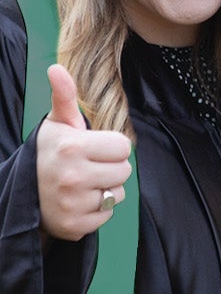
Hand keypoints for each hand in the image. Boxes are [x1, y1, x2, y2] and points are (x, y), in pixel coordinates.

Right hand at [35, 65, 132, 241]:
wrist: (22, 194)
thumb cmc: (49, 153)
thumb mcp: (57, 124)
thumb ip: (65, 96)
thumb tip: (56, 68)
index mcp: (72, 147)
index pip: (123, 146)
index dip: (110, 147)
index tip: (90, 149)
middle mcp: (72, 176)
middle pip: (125, 171)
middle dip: (109, 168)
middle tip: (85, 167)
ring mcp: (72, 203)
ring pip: (117, 194)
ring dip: (104, 190)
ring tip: (80, 185)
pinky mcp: (74, 226)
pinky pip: (107, 216)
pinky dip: (96, 211)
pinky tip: (77, 202)